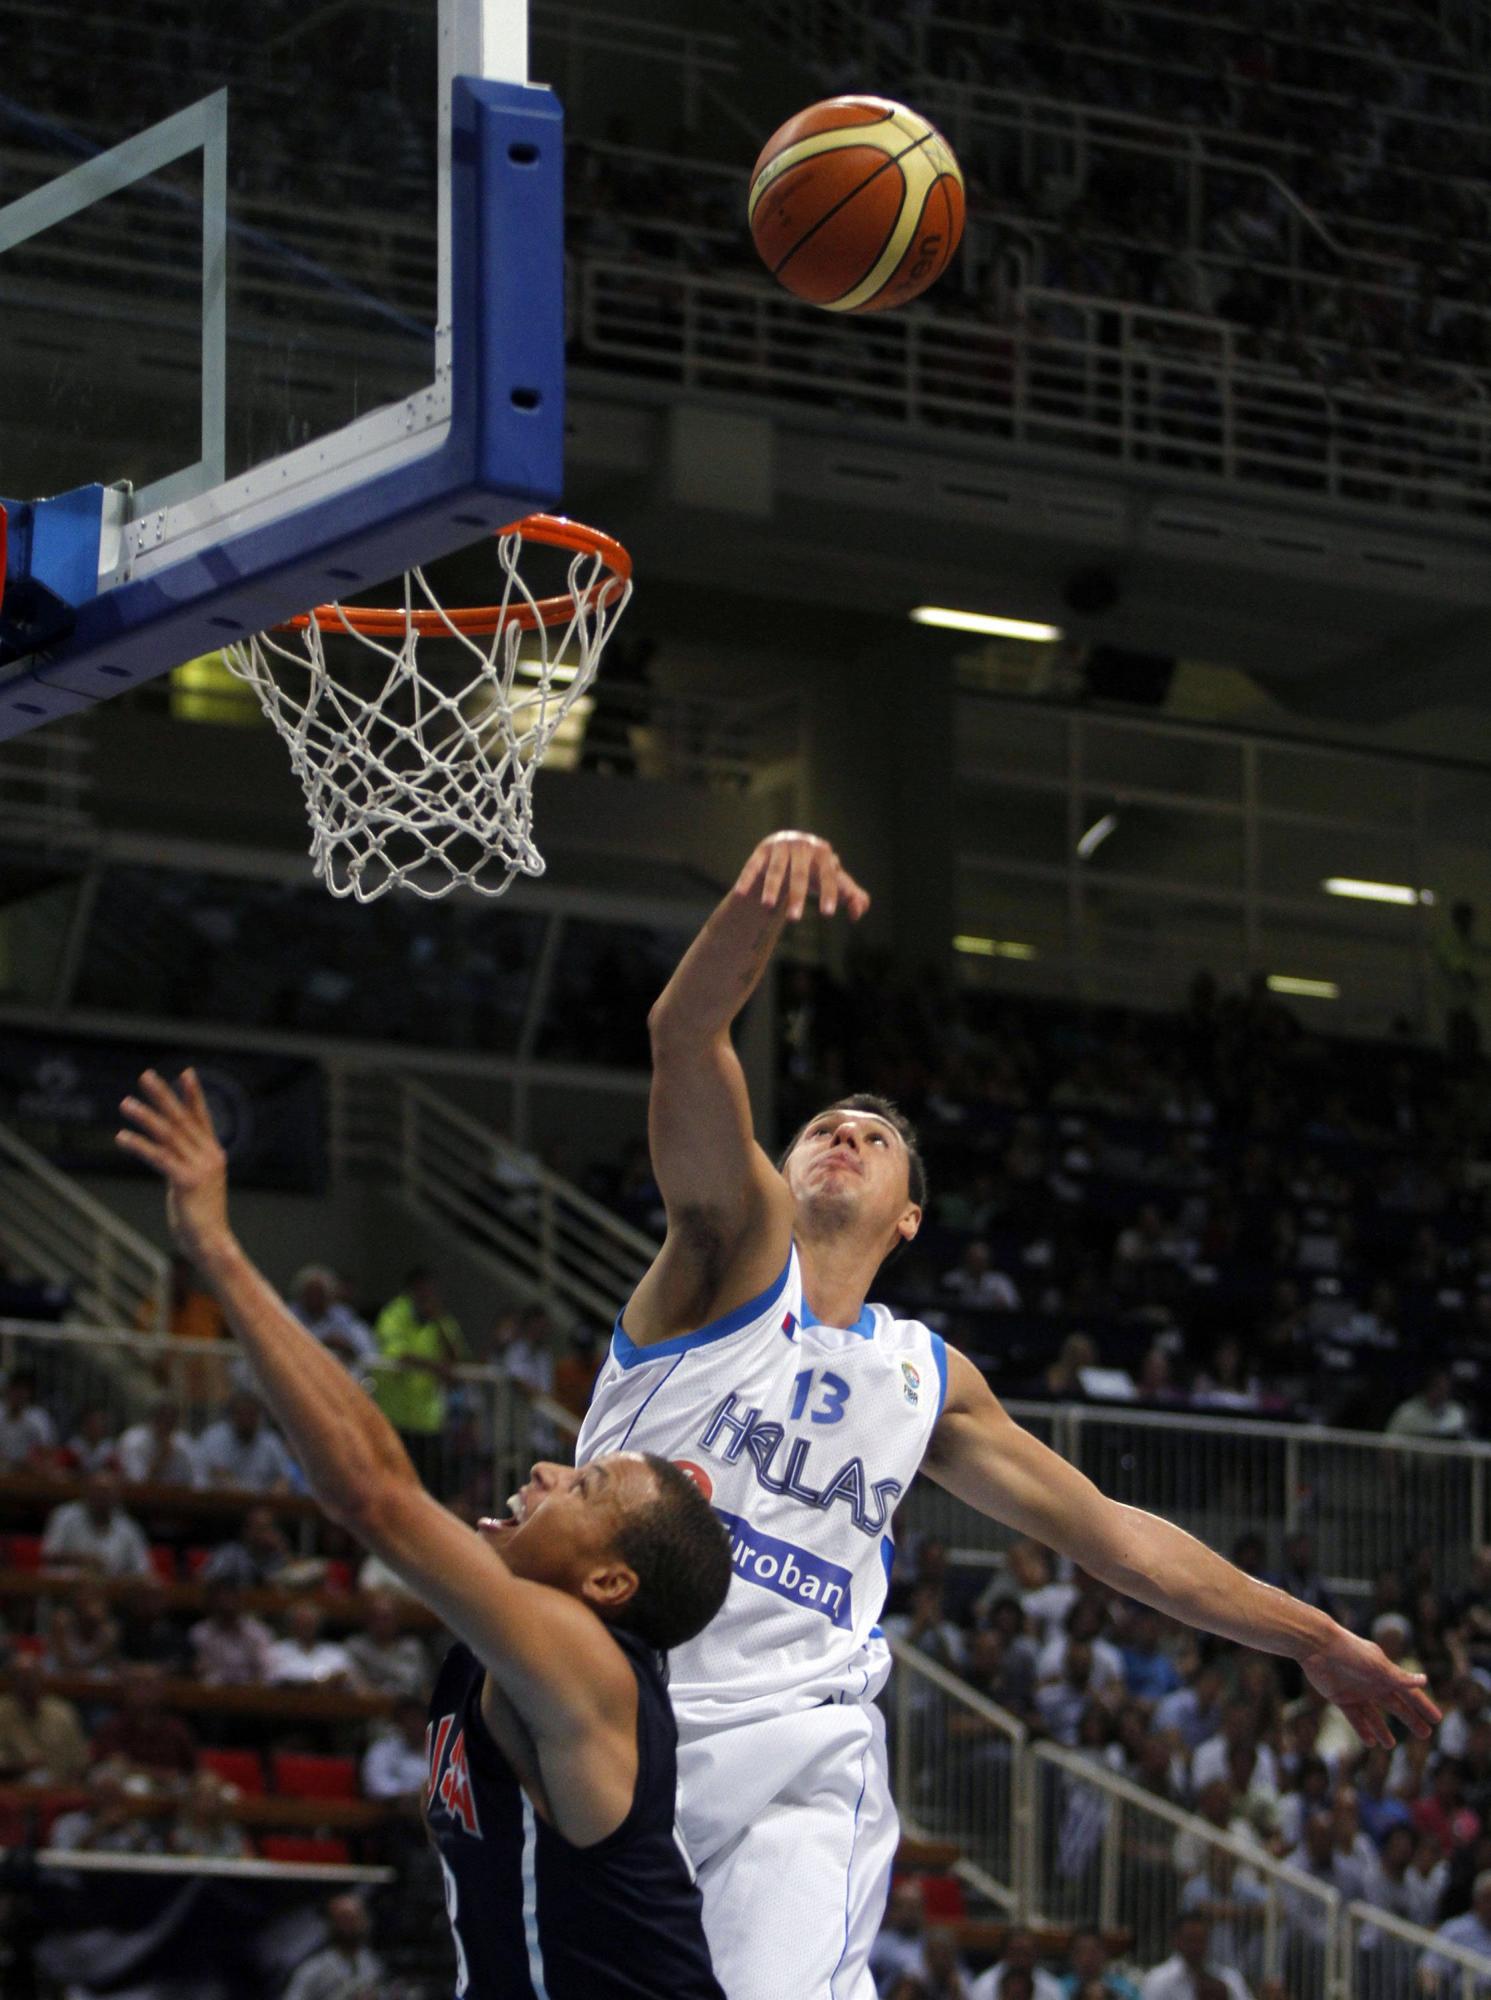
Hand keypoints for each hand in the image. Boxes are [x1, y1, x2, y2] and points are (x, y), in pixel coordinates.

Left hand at [115, 1069, 232, 1266]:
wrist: (213, 1245)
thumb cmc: (203, 1220)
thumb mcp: (198, 1185)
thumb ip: (188, 1164)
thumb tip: (173, 1154)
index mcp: (214, 1154)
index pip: (201, 1118)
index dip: (193, 1095)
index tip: (185, 1073)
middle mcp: (209, 1156)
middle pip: (182, 1118)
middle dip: (163, 1095)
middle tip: (145, 1075)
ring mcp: (199, 1167)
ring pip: (168, 1134)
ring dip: (145, 1116)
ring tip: (125, 1103)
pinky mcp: (186, 1181)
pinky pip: (158, 1157)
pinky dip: (139, 1145)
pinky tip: (121, 1137)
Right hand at [735, 831, 869, 922]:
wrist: (790, 846)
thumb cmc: (816, 870)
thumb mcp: (833, 879)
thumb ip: (850, 895)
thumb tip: (859, 912)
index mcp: (823, 853)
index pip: (828, 875)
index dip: (829, 893)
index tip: (827, 914)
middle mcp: (801, 846)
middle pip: (800, 874)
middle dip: (797, 896)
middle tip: (795, 920)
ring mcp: (780, 847)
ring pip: (775, 870)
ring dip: (772, 888)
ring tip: (769, 907)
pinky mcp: (761, 851)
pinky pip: (752, 866)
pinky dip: (747, 879)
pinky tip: (740, 894)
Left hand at [1302, 1625, 1440, 1746]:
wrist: (1317, 1646)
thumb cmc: (1350, 1652)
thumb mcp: (1377, 1667)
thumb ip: (1399, 1677)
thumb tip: (1425, 1680)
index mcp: (1385, 1674)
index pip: (1410, 1693)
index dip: (1423, 1706)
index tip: (1437, 1719)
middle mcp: (1373, 1683)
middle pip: (1396, 1705)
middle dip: (1410, 1719)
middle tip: (1425, 1734)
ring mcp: (1357, 1691)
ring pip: (1373, 1714)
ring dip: (1382, 1729)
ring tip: (1390, 1745)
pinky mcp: (1340, 1697)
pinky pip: (1355, 1717)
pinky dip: (1363, 1729)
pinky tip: (1370, 1742)